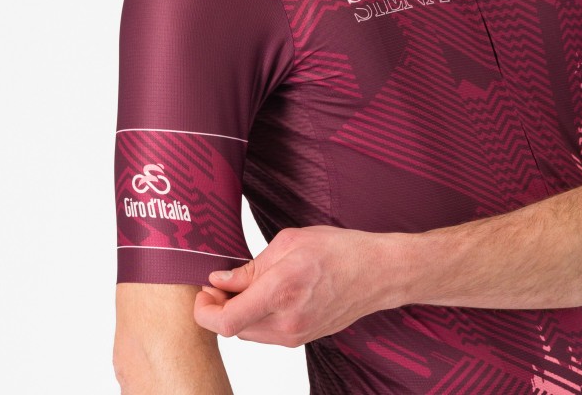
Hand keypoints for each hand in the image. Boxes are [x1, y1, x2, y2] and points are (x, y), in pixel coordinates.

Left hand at [193, 225, 402, 346]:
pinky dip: (257, 317)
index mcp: (281, 292)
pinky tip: (268, 294)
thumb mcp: (289, 243)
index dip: (204, 310)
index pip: (225, 321)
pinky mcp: (303, 339)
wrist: (377, 273)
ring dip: (238, 313)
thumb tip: (220, 281)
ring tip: (248, 284)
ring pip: (248, 333)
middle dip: (219, 307)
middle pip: (232, 329)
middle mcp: (286, 322)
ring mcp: (296, 336)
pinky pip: (267, 333)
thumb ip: (250, 267)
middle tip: (222, 282)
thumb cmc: (338, 250)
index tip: (204, 292)